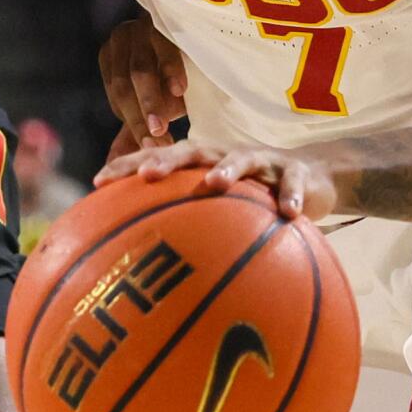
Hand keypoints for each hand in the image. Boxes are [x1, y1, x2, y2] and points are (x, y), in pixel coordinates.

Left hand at [94, 137, 338, 220]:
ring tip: (215, 183)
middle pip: (193, 150)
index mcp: (203, 163)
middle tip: (147, 176)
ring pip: (243, 158)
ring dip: (229, 169)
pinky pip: (294, 184)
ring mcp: (263, 160)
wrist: (314, 178)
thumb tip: (140, 260)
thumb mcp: (219, 207)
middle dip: (167, 160)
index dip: (128, 166)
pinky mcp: (298, 173)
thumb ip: (186, 222)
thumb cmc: (254, 197)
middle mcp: (227, 155)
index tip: (98, 182)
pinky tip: (288, 214)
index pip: (158, 158)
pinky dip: (291, 197)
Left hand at [98, 15, 187, 156]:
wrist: (202, 43)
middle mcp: (120, 39)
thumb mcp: (153, 106)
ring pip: (140, 69)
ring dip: (151, 100)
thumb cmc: (173, 80)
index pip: (118, 97)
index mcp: (111, 60)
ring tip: (162, 127)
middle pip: (123, 85)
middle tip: (154, 145)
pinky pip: (164, 45)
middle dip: (139, 118)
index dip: (133, 125)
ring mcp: (140, 25)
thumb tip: (110, 166)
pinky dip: (171, 69)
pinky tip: (181, 90)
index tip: (150, 152)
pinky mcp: (163, 17)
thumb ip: (132, 131)